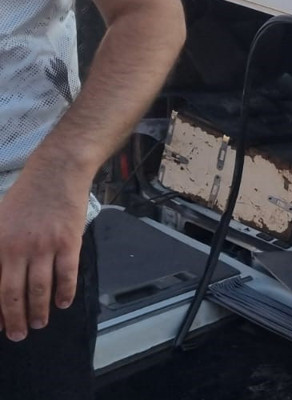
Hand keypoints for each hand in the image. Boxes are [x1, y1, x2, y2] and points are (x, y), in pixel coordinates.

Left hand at [0, 165, 87, 340]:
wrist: (57, 172)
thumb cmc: (28, 195)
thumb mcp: (0, 219)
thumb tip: (0, 273)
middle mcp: (18, 248)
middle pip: (14, 293)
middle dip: (15, 318)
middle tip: (17, 335)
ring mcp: (44, 246)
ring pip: (40, 288)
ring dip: (39, 311)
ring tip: (39, 324)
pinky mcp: (68, 242)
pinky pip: (66, 274)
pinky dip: (64, 293)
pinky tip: (62, 304)